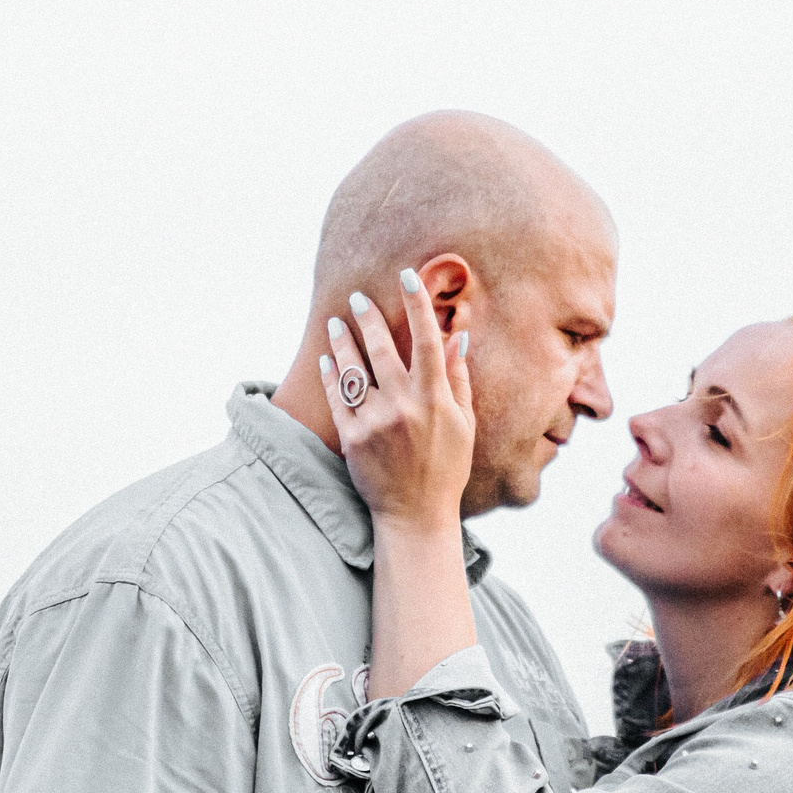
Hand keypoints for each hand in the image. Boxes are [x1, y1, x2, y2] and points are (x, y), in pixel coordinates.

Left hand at [319, 269, 474, 534]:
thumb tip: (457, 336)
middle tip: (358, 297)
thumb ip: (458, 379)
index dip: (417, 304)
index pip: (427, 340)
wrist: (416, 515)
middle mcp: (404, 405)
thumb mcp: (463, 424)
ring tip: (337, 322)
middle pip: (383, 348)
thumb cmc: (446, 469)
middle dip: (369, 317)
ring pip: (354, 369)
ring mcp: (375, 421)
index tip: (407, 277)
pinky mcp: (352, 437)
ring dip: (344, 341)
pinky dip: (331, 374)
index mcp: (435, 399)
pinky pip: (337, 396)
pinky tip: (328, 358)